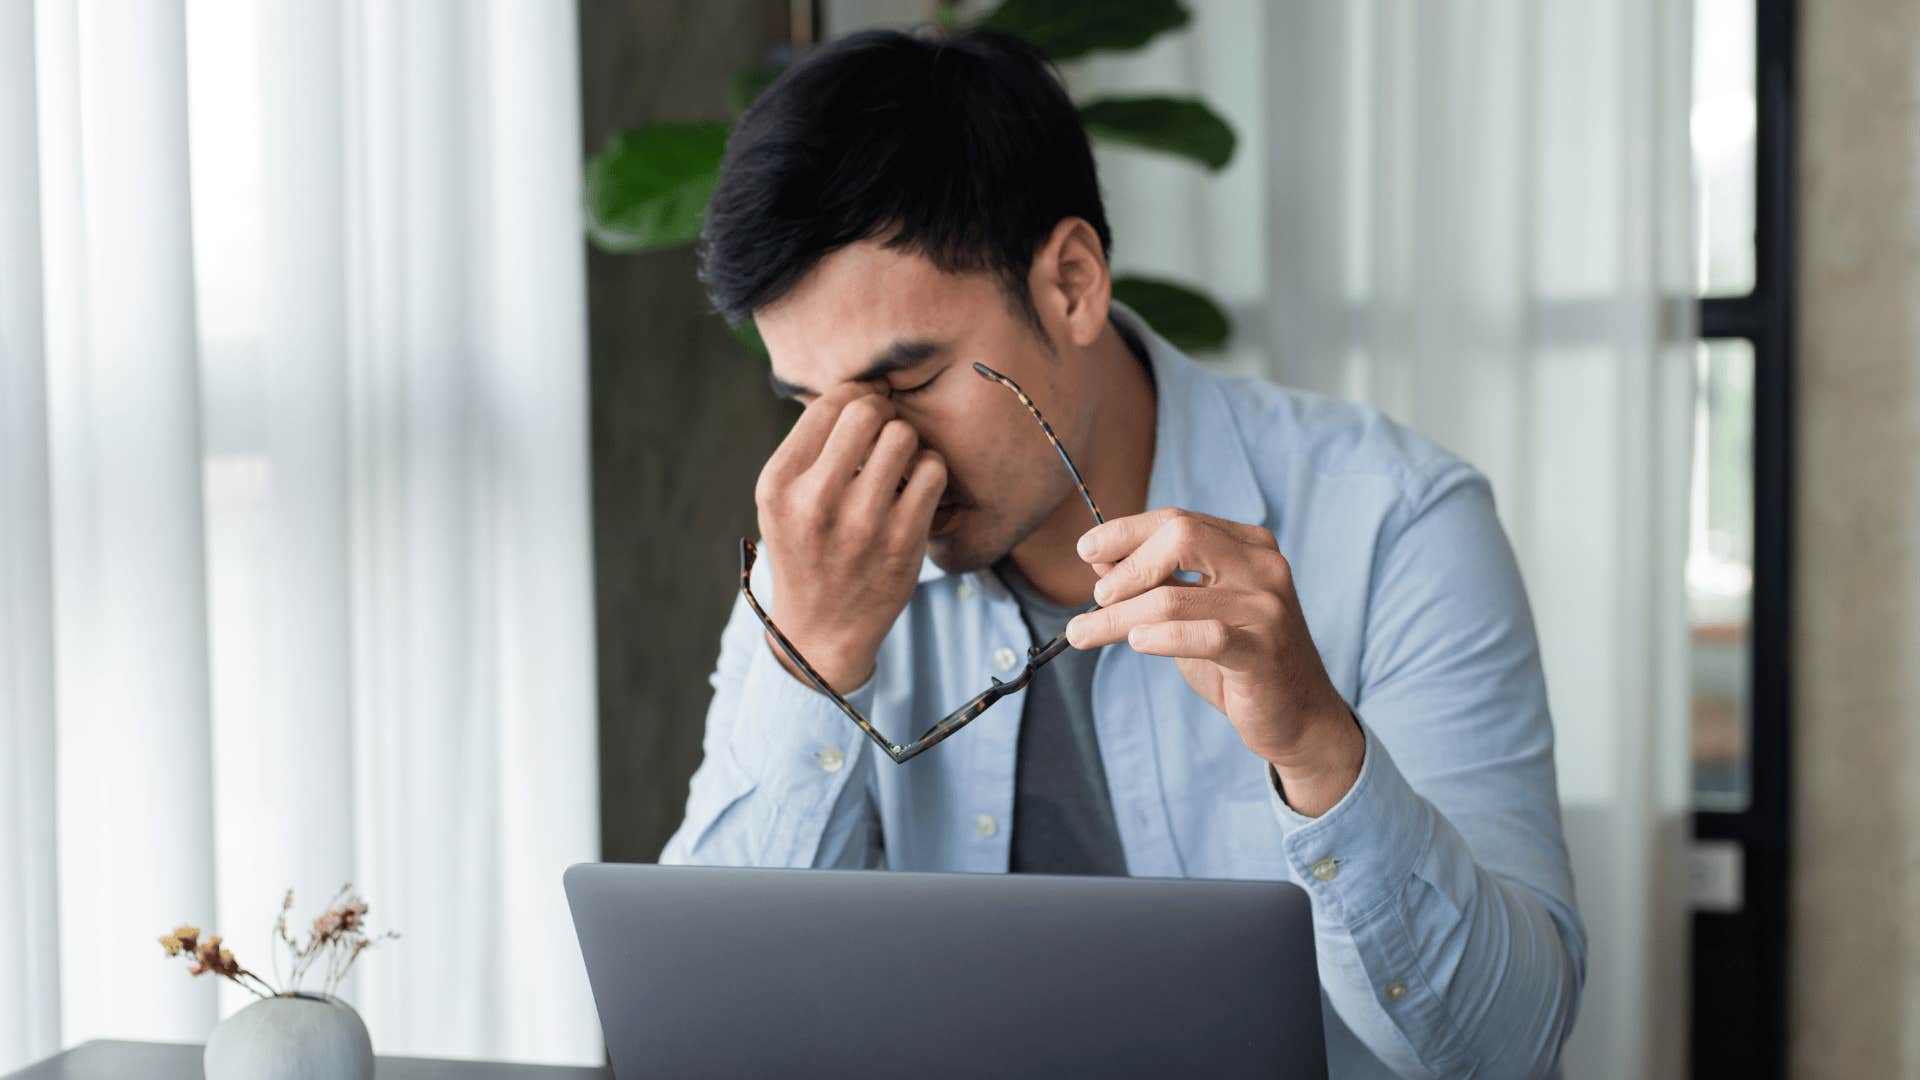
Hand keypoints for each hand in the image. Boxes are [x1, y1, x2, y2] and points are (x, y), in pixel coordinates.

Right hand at [754, 383, 945, 692]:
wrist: (822, 629)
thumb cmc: (806, 549)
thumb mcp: (782, 499)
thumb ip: (810, 446)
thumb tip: (862, 386)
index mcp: (778, 483)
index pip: (829, 404)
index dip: (856, 395)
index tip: (865, 409)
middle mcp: (814, 501)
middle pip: (868, 411)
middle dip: (883, 412)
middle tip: (885, 430)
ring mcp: (861, 523)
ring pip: (904, 436)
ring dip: (908, 442)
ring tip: (899, 462)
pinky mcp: (902, 541)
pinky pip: (933, 471)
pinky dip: (930, 470)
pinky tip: (916, 487)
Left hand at [1066, 508, 1363, 814]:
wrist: (1299, 717)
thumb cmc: (1240, 662)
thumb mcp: (1194, 613)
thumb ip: (1155, 583)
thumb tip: (1098, 560)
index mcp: (1249, 546)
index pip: (1178, 520)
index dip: (1126, 532)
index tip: (1085, 549)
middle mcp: (1263, 567)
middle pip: (1181, 536)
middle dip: (1126, 566)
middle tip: (1096, 597)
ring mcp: (1267, 608)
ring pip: (1174, 598)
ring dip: (1118, 617)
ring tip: (1085, 632)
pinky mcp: (1263, 652)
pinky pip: (1202, 635)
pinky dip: (1160, 638)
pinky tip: (1137, 642)